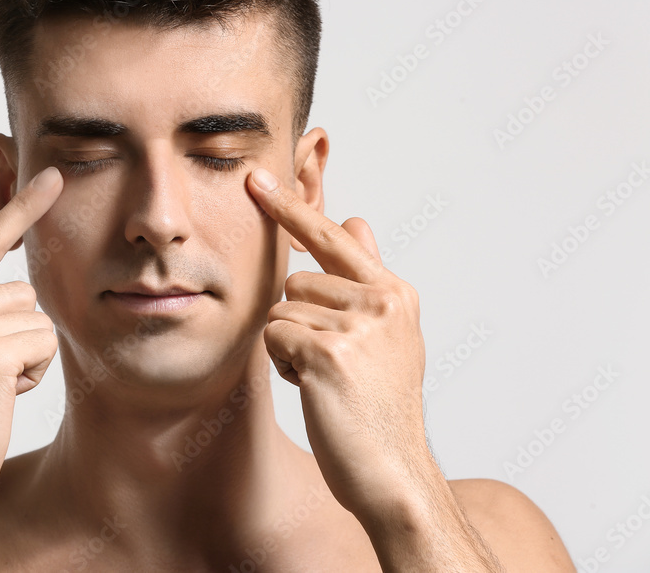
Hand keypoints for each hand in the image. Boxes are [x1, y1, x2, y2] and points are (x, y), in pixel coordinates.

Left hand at [247, 167, 435, 521]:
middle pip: (294, 280)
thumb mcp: (386, 336)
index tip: (257, 179)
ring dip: (290, 346)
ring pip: (280, 309)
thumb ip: (365, 278)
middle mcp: (381, 301)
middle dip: (298, 320)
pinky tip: (316, 390)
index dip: (291, 208)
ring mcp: (356, 325)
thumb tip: (356, 222)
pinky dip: (285, 365)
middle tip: (330, 363)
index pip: (333, 237)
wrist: (393, 473)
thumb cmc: (381, 407)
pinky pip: (274, 336)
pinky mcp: (327, 353)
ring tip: (326, 378)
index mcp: (394, 293)